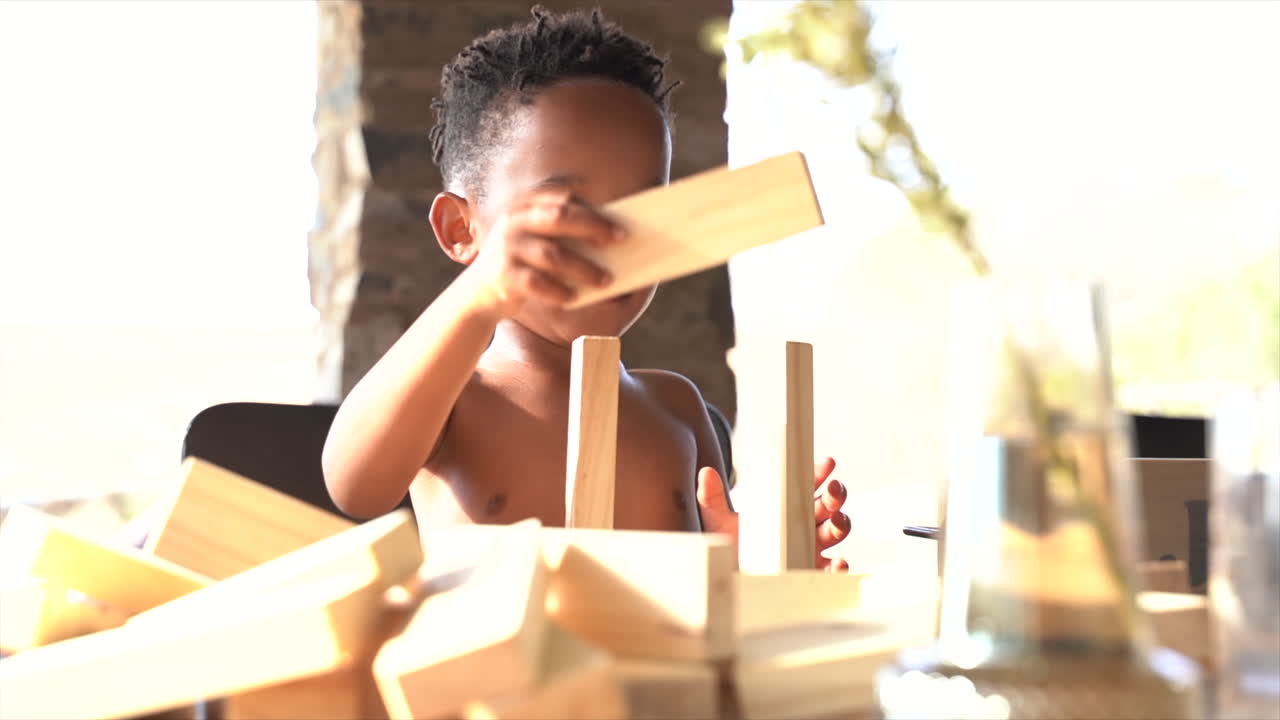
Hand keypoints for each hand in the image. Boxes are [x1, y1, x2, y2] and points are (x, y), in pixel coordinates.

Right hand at [465, 189, 622, 315]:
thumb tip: (609, 236)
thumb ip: (560, 230)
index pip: (562, 198)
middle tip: (620, 241)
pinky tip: (574, 298)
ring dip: (584, 268)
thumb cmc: (522, 261)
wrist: (480, 291)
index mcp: (525, 206)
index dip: (592, 210)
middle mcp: (514, 221)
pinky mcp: (504, 274)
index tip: (619, 226)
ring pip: (552, 254)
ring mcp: (507, 247)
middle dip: (593, 228)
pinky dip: (559, 291)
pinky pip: (538, 283)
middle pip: (560, 217)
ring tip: (606, 280)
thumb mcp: (534, 237)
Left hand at [695, 457, 851, 572]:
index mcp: (788, 507)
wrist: (726, 576)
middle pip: (829, 507)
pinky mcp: (811, 572)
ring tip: (836, 520)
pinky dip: (839, 567)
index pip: (809, 486)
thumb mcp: (718, 520)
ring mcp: (810, 549)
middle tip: (833, 490)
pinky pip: (832, 570)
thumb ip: (712, 497)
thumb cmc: (728, 545)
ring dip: (841, 524)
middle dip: (836, 496)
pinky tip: (837, 562)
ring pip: (836, 532)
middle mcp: (804, 526)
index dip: (820, 474)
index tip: (827, 463)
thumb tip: (706, 473)